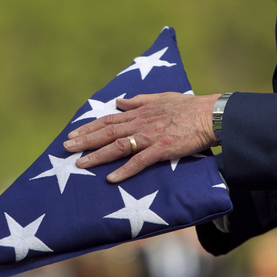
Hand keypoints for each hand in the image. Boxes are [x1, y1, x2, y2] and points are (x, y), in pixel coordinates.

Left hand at [63, 92, 220, 182]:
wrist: (210, 115)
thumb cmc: (189, 107)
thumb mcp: (162, 98)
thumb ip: (139, 100)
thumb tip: (120, 101)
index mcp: (140, 112)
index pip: (109, 120)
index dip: (89, 127)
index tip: (73, 133)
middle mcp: (141, 123)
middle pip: (107, 132)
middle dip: (85, 140)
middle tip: (66, 148)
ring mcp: (150, 136)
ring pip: (118, 146)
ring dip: (98, 155)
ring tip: (80, 164)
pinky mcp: (162, 149)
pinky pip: (140, 161)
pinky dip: (125, 170)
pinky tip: (111, 178)